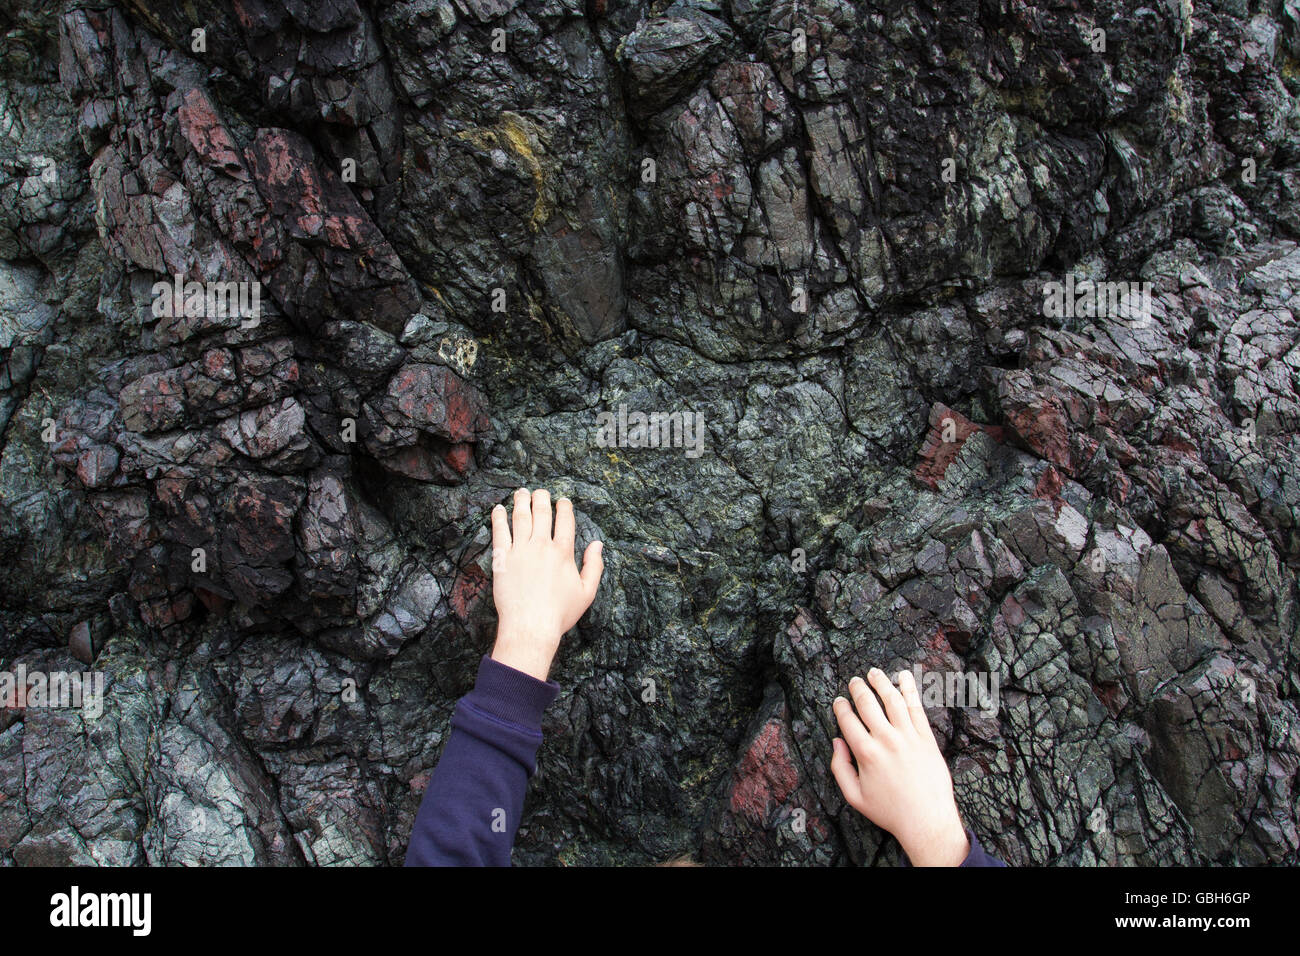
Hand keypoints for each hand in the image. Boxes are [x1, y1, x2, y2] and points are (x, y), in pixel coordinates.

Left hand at [489, 488, 604, 680]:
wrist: (530, 626)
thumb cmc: (559, 614)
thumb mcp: (586, 592)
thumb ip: (594, 566)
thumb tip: (598, 545)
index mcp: (563, 552)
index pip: (565, 521)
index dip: (564, 507)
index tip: (562, 501)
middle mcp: (542, 546)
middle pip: (542, 513)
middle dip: (542, 498)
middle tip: (540, 491)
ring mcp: (520, 551)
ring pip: (520, 518)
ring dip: (521, 501)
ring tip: (521, 492)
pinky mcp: (503, 559)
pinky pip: (500, 532)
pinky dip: (498, 518)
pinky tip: (498, 509)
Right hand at [830, 668, 970, 865]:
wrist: (927, 820)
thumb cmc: (890, 811)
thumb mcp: (854, 797)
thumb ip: (840, 768)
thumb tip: (837, 743)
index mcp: (865, 754)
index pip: (848, 720)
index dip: (840, 707)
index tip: (838, 701)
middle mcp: (886, 740)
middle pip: (867, 704)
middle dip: (857, 689)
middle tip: (854, 681)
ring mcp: (908, 737)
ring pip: (892, 699)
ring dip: (881, 682)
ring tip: (874, 672)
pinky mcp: (926, 738)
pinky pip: (916, 707)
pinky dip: (909, 689)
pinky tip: (903, 676)